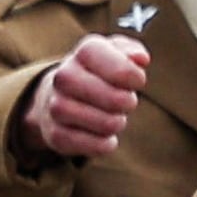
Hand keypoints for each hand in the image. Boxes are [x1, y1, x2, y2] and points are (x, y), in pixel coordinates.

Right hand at [16, 33, 149, 160]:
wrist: (58, 94)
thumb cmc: (99, 72)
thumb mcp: (115, 53)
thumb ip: (131, 50)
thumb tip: (141, 59)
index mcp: (85, 53)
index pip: (121, 69)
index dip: (134, 78)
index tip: (137, 80)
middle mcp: (65, 77)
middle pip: (115, 100)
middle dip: (127, 103)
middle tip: (125, 101)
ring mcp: (56, 106)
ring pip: (107, 125)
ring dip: (117, 123)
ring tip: (113, 116)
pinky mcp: (56, 134)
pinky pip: (96, 146)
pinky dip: (106, 144)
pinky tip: (104, 135)